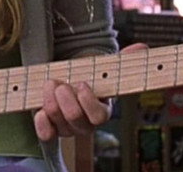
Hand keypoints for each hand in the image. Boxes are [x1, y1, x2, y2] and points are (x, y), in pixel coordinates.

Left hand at [32, 43, 148, 140]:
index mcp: (101, 111)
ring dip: (50, 102)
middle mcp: (85, 124)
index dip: (88, 102)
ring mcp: (67, 128)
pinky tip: (40, 112)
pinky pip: (46, 135)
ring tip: (50, 85)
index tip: (82, 84)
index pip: (98, 116)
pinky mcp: (50, 129)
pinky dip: (41, 123)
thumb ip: (122, 60)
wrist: (67, 82)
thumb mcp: (102, 67)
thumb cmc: (87, 77)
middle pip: (76, 120)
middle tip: (60, 85)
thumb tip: (142, 47)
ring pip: (59, 124)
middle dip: (66, 100)